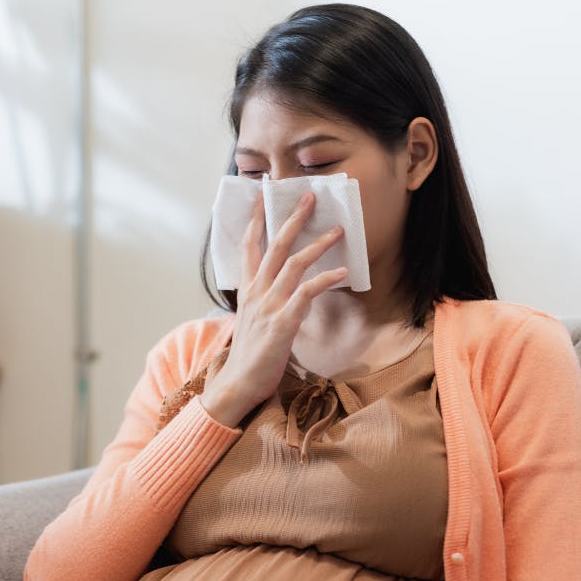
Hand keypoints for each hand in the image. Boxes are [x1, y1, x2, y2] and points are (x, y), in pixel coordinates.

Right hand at [200, 191, 347, 427]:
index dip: (256, 221)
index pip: (249, 248)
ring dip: (318, 244)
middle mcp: (256, 293)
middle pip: (275, 246)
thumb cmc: (249, 355)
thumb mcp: (251, 321)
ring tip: (339, 231)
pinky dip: (325, 279)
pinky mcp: (283, 323)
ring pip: (294, 264)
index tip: (263, 198)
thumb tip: (283, 291)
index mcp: (247, 291)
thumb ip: (263, 301)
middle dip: (293, 219)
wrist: (238, 383)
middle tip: (310, 197)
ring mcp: (269, 306)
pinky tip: (342, 271)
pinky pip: (307, 293)